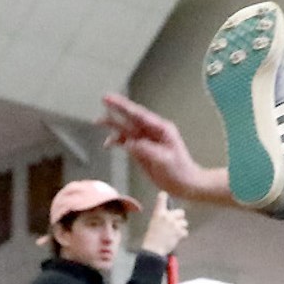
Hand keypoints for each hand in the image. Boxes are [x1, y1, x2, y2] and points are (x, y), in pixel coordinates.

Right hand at [99, 95, 228, 202]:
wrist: (185, 185)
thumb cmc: (179, 171)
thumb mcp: (164, 160)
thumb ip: (147, 150)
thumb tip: (129, 143)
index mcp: (160, 129)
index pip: (139, 115)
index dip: (124, 106)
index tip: (111, 99)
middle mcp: (152, 131)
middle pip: (131, 118)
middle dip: (117, 109)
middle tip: (103, 99)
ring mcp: (146, 140)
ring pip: (127, 129)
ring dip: (113, 125)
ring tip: (98, 121)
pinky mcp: (142, 150)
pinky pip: (127, 142)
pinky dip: (117, 141)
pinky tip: (108, 143)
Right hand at [138, 192, 188, 256]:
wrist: (153, 249)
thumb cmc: (151, 238)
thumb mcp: (153, 224)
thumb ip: (161, 218)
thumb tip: (169, 216)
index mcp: (158, 213)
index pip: (162, 198)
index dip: (164, 196)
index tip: (164, 195)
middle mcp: (167, 216)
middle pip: (181, 212)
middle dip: (179, 218)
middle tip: (175, 224)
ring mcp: (174, 224)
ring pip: (184, 222)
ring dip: (181, 227)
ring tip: (175, 233)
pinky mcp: (179, 232)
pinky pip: (185, 232)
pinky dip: (182, 236)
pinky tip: (176, 239)